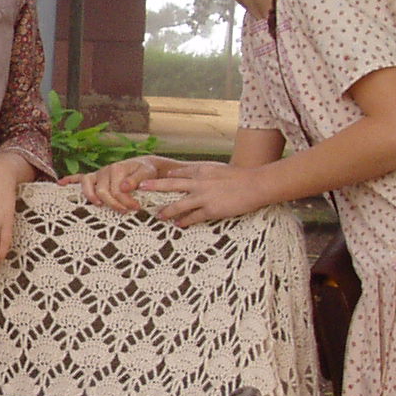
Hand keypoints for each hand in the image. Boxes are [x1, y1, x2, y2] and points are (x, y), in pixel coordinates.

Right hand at [66, 154, 175, 211]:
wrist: (145, 165)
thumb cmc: (146, 171)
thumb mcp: (147, 173)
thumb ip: (136, 180)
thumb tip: (124, 187)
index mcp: (117, 168)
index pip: (116, 190)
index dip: (125, 201)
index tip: (135, 208)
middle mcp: (105, 170)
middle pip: (102, 191)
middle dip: (113, 203)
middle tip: (126, 211)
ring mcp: (98, 174)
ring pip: (87, 185)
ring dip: (91, 196)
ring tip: (100, 205)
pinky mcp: (95, 177)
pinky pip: (79, 177)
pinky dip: (69, 180)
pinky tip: (61, 184)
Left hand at [138, 161, 269, 227]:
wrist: (256, 184)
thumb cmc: (239, 177)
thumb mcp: (218, 169)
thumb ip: (203, 172)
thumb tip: (190, 175)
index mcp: (201, 170)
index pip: (178, 173)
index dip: (164, 177)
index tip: (151, 180)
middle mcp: (199, 182)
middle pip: (171, 184)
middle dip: (154, 187)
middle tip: (140, 188)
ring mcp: (204, 196)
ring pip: (179, 204)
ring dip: (167, 211)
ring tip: (158, 216)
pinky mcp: (211, 210)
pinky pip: (193, 217)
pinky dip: (184, 221)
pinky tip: (178, 225)